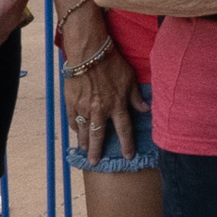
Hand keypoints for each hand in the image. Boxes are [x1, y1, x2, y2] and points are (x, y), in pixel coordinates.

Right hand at [60, 15, 140, 163]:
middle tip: (94, 162)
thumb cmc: (112, 63)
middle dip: (97, 151)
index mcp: (117, 105)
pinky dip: (74, 127)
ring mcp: (83, 107)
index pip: (124, 130)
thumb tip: (146, 109)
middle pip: (98, 136)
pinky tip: (75, 131)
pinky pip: (72, 119)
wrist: (89, 53)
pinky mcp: (70, 102)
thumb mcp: (130, 79)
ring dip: (84, 142)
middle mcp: (100, 110)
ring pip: (83, 130)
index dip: (127, 144)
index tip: (127, 157)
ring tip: (84, 151)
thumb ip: (136, 97)